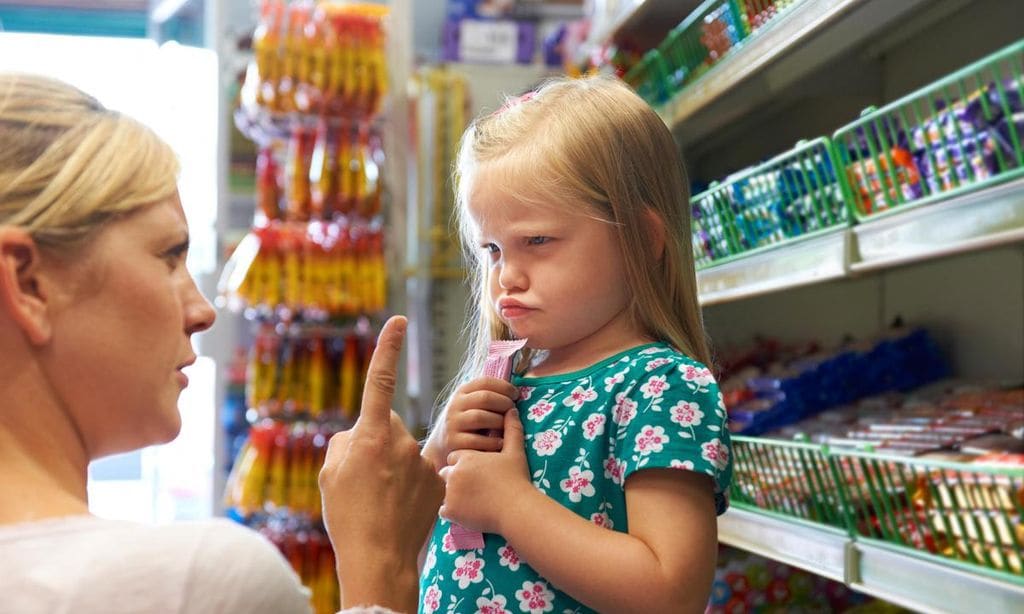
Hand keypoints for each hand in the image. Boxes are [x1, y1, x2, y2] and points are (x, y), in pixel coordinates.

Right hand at [319, 316, 443, 611]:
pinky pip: (421, 471)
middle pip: (386, 427)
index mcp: (371, 435)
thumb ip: (345, 443)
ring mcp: (423, 460)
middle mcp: (401, 441)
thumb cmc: (348, 515)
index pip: (381, 380)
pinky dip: (411, 484)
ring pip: (403, 452)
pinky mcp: (439, 479)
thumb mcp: (331, 474)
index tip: (398, 320)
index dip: (388, 348)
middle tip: (363, 478)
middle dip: (376, 442)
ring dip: (393, 467)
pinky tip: (400, 506)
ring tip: (381, 499)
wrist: (379, 557)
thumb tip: (359, 434)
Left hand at [439, 408, 532, 534]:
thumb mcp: (515, 451)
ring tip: (469, 500)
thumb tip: (512, 410)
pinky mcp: (450, 511)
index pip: (455, 457)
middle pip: (446, 473)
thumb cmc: (516, 479)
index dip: (465, 464)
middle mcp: (454, 473)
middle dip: (455, 479)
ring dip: (452, 494)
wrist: (516, 508)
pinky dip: (452, 511)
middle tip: (472, 487)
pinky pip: (443, 510)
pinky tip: (466, 511)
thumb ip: (511, 429)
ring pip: (442, 491)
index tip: (476, 471)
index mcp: (466, 457)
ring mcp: (450, 492)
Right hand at [442, 376, 519, 455]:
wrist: (444, 446)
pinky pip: (476, 440)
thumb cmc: (469, 424)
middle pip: (484, 398)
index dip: (504, 387)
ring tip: (507, 427)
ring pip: (480, 417)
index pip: (485, 381)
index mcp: (462, 392)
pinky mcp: (453, 442)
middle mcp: (455, 405)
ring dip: (499, 422)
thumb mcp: (473, 405)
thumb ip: (489, 397)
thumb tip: (516, 391)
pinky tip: (501, 443)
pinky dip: (492, 441)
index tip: (516, 395)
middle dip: (504, 403)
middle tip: (514, 411)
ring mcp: (452, 423)